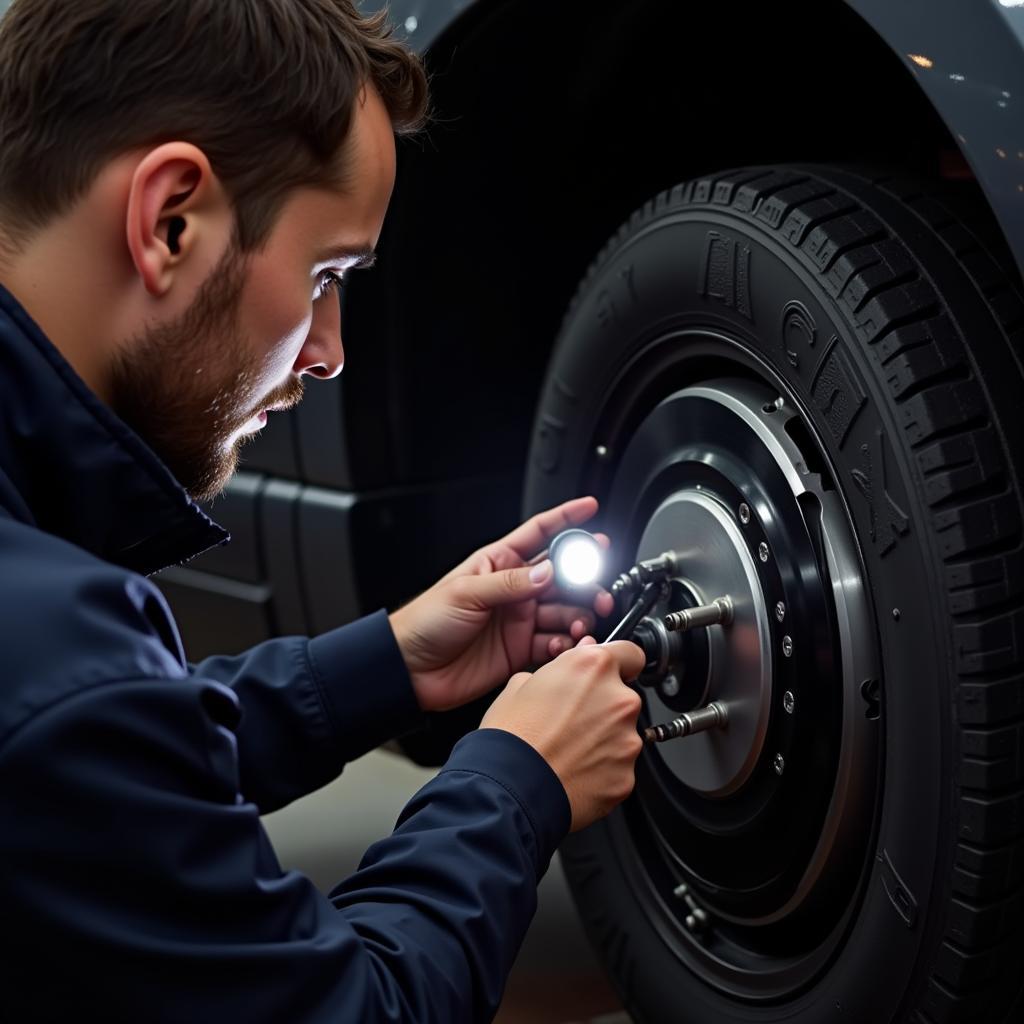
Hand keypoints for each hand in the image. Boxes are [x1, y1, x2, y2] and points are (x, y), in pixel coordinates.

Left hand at [389, 496, 615, 712]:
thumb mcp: (466, 592)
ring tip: (581, 625)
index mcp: (500, 563)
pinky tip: (563, 645)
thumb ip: (510, 583)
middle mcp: (514, 589)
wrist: (410, 668)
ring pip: (565, 611)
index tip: (590, 507)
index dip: (566, 519)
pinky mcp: (521, 650)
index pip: (539, 532)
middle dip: (586, 581)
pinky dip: (565, 644)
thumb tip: (549, 571)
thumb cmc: (425, 621)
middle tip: (598, 592)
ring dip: (579, 616)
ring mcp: (519, 619)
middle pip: (563, 577)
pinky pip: (554, 643)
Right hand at [480, 640, 646, 830]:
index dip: (619, 664)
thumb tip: (564, 673)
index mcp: (594, 668)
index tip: (611, 674)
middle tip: (573, 721)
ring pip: (623, 733)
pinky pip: (619, 767)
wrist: (510, 790)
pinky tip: (575, 771)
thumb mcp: (521, 684)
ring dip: (604, 739)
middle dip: (604, 706)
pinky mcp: (627, 776)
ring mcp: (627, 740)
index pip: (631, 654)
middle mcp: (618, 700)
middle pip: (624, 697)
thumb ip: (557, 672)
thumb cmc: (511, 737)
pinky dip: (603, 769)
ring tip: (570, 750)